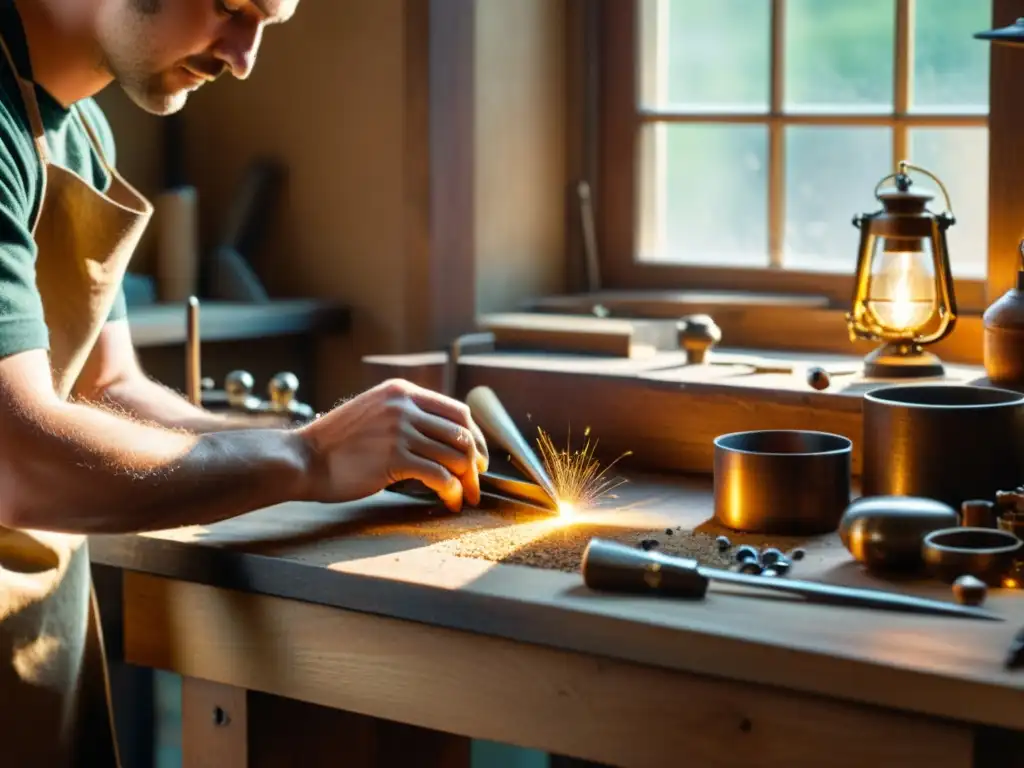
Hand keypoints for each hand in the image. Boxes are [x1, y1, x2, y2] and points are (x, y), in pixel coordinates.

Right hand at [296, 379, 488, 511]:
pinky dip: (451, 492)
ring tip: (464, 496)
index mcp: (401, 392)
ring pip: (455, 455)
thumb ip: (404, 417)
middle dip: (475, 461)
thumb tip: (442, 439)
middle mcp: (404, 406)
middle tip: (476, 482)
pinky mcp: (395, 457)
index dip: (474, 436)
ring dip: (466, 481)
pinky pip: (439, 476)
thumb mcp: (373, 414)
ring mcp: (400, 430)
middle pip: (461, 433)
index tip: (478, 456)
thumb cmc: (336, 445)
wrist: (302, 459)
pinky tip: (450, 502)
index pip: (456, 410)